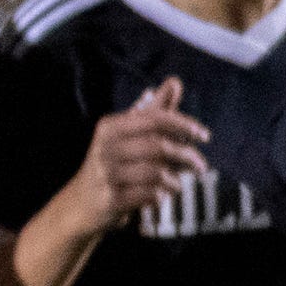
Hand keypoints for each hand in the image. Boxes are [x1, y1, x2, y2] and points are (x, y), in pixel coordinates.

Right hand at [76, 79, 204, 226]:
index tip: (205, 135)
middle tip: (201, 166)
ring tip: (177, 184)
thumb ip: (154, 111)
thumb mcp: (129, 135)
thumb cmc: (113, 164)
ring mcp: (105, 175)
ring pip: (155, 172)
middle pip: (158, 146)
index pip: (154, 119)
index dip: (183, 124)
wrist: (80, 203)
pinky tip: (161, 196)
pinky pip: (148, 195)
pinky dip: (161, 196)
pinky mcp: (109, 199)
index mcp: (110, 127)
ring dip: (174, 180)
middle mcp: (104, 148)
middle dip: (185, 156)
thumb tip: (174, 82)